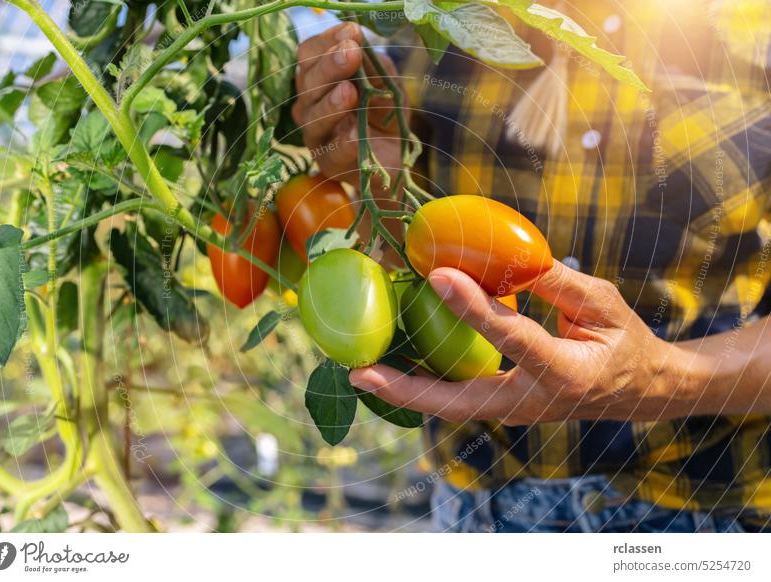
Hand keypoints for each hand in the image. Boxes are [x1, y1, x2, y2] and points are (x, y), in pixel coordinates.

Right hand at [292, 22, 404, 185]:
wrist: (393, 158)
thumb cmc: (383, 116)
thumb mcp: (387, 85)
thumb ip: (376, 69)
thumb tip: (365, 49)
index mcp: (319, 80)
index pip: (310, 56)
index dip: (327, 42)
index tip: (351, 32)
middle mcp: (311, 105)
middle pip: (308, 82)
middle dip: (330, 65)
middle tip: (351, 52)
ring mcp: (317, 136)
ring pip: (314, 117)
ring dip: (332, 103)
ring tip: (349, 91)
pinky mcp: (330, 164)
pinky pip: (333, 152)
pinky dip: (345, 142)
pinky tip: (357, 132)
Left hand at [350, 261, 707, 424]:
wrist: (640, 392)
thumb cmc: (623, 342)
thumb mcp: (602, 304)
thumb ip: (554, 282)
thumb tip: (503, 256)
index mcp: (566, 372)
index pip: (512, 337)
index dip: (475, 307)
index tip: (438, 275)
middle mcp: (532, 402)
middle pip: (460, 403)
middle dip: (406, 391)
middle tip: (359, 373)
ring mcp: (515, 412)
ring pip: (451, 408)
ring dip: (405, 392)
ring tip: (360, 372)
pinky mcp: (504, 407)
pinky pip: (458, 399)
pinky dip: (424, 385)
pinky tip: (392, 364)